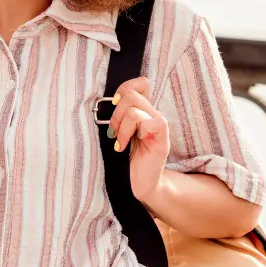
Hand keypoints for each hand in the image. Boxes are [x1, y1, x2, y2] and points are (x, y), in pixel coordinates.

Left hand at [108, 76, 169, 202]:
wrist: (139, 184)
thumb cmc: (125, 158)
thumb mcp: (118, 132)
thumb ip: (117, 116)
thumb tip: (103, 101)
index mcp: (142, 110)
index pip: (141, 83)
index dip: (124, 87)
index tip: (113, 104)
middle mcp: (152, 114)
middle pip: (132, 93)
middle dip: (116, 112)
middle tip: (112, 130)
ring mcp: (158, 125)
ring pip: (135, 109)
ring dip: (121, 126)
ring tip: (119, 142)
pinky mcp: (162, 139)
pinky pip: (149, 122)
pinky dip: (133, 133)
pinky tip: (126, 146)